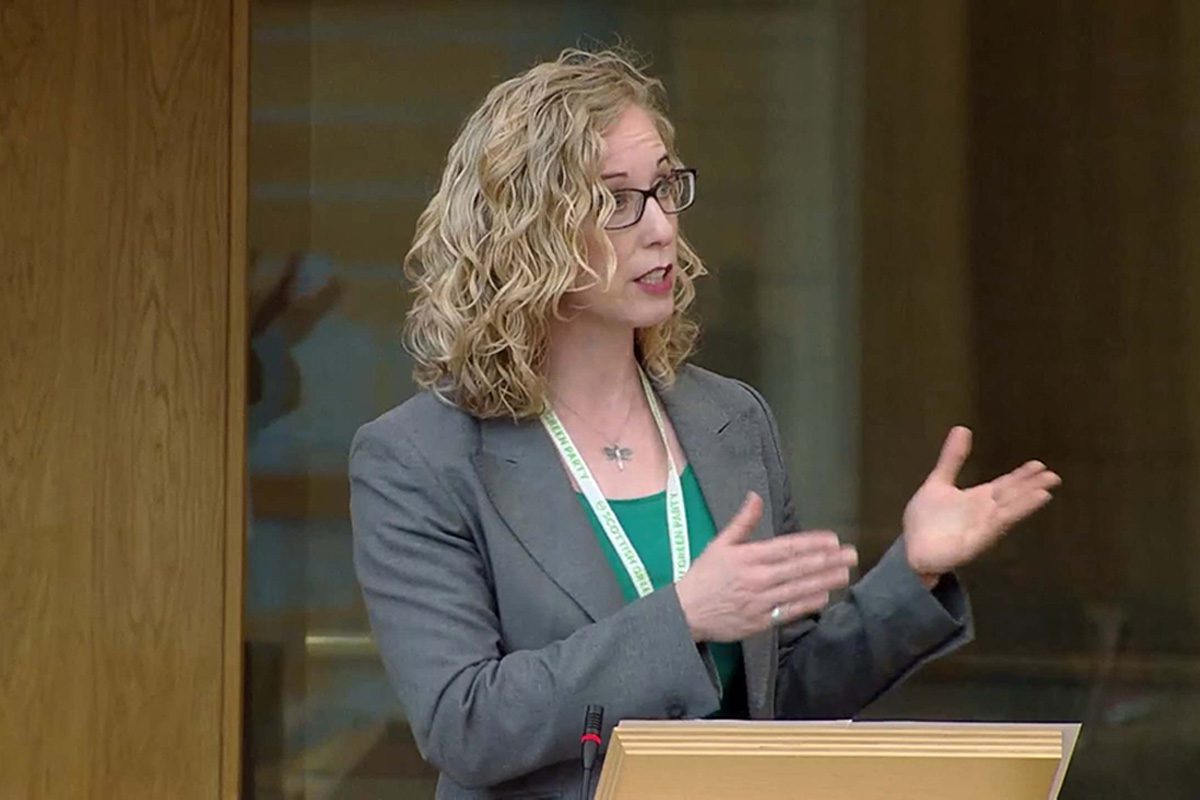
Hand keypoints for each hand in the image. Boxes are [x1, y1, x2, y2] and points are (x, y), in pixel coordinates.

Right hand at [675, 493, 858, 642]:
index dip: (812, 543)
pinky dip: (808, 603)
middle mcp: (757, 578)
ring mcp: (760, 601)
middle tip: (851, 554)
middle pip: (799, 567)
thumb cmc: (704, 576)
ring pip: (798, 589)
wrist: (685, 612)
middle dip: (828, 560)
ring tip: (845, 573)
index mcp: (748, 557)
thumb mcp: (719, 544)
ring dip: (824, 580)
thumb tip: (755, 496)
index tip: (833, 540)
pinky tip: (824, 596)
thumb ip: (742, 521)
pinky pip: (789, 611)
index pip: (787, 547)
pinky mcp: (761, 621)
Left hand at [903, 426, 1061, 580]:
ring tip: (1046, 489)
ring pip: (1008, 510)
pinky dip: (1010, 516)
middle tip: (1054, 476)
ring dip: (1026, 501)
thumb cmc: (925, 520)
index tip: (1040, 464)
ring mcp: (983, 527)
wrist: (911, 550)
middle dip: (1032, 486)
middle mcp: (985, 511)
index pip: (1005, 484)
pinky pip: (995, 526)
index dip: (1021, 475)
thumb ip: (952, 458)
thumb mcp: (938, 482)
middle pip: (1012, 496)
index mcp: (978, 498)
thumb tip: (962, 428)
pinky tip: (1018, 510)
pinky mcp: (977, 540)